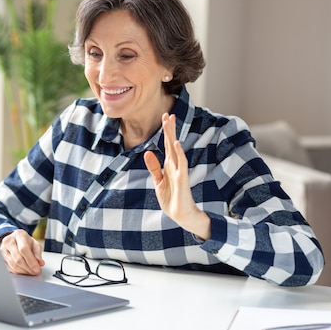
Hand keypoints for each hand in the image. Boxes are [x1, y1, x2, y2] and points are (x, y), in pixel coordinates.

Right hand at [0, 229, 44, 274]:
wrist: (15, 239)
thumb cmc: (26, 241)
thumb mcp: (35, 244)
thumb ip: (38, 253)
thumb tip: (40, 263)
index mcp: (19, 235)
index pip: (24, 249)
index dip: (31, 261)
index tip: (37, 269)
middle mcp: (8, 241)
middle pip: (18, 259)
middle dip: (28, 268)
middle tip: (36, 272)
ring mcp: (2, 250)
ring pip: (13, 265)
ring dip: (24, 271)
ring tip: (31, 271)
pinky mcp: (0, 258)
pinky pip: (10, 268)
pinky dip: (19, 272)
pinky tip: (25, 271)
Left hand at [144, 113, 210, 240]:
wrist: (181, 215)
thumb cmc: (171, 199)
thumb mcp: (159, 181)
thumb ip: (154, 167)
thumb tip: (148, 152)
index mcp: (169, 165)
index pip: (166, 145)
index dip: (165, 131)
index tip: (165, 117)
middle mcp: (175, 165)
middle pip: (171, 143)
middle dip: (169, 129)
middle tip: (168, 114)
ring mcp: (179, 171)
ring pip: (175, 150)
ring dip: (172, 136)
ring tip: (170, 123)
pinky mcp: (182, 179)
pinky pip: (180, 164)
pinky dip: (179, 153)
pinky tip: (176, 143)